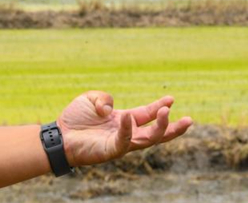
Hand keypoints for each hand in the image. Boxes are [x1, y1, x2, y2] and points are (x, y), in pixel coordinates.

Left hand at [56, 91, 192, 166]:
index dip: (159, 107)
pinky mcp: (111, 151)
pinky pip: (124, 141)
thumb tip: (112, 109)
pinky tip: (128, 116)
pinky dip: (128, 129)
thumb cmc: (74, 119)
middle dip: (172, 127)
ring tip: (168, 114)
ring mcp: (120, 143)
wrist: (58, 135)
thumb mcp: (91, 99)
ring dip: (159, 128)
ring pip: (147, 140)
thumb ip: (105, 97)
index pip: (146, 114)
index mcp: (123, 120)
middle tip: (189, 120)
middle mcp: (125, 133)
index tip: (172, 98)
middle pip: (155, 133)